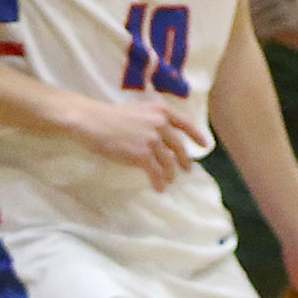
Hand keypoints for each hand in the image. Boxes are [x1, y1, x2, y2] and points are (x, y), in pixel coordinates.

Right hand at [58, 92, 198, 190]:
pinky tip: (159, 187)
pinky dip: (159, 181)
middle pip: (178, 145)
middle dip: (184, 160)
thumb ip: (153, 119)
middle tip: (186, 169)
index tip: (204, 145)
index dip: (196, 135)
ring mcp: (152, 139)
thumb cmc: (109, 116)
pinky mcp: (142, 154)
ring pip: (167, 161)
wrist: (92, 121)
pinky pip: (156, 171)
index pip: (185, 123)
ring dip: (169, 173)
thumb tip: (163, 135)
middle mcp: (160, 123)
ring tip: (169, 181)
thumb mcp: (138, 110)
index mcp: (161, 110)